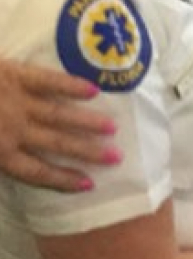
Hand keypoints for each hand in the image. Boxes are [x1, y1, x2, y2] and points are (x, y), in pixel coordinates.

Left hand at [0, 59, 117, 191]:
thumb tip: (8, 173)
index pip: (37, 171)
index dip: (64, 179)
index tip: (89, 184)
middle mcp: (13, 130)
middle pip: (56, 144)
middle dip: (88, 152)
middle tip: (117, 156)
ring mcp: (15, 101)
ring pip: (58, 114)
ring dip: (87, 122)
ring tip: (112, 128)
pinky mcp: (12, 74)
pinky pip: (47, 80)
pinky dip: (70, 86)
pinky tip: (92, 90)